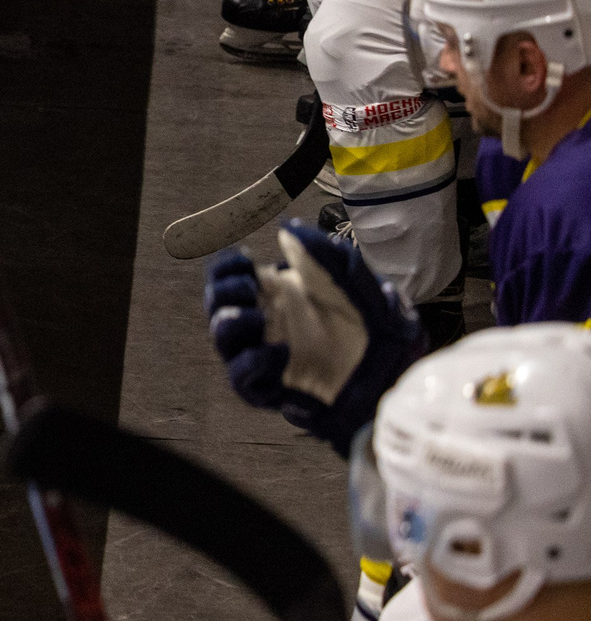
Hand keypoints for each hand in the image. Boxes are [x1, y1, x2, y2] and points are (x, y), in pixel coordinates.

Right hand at [204, 222, 423, 451]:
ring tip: (256, 317)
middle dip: (222, 291)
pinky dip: (255, 362)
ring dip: (231, 323)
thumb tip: (291, 227)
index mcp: (284, 301)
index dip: (227, 266)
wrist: (401, 392)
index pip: (234, 278)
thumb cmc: (385, 343)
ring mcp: (267, 362)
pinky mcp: (272, 394)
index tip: (243, 257)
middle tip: (247, 285)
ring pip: (224, 340)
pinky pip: (244, 380)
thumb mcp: (368, 295)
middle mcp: (269, 329)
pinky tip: (281, 353)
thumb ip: (334, 261)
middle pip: (219, 306)